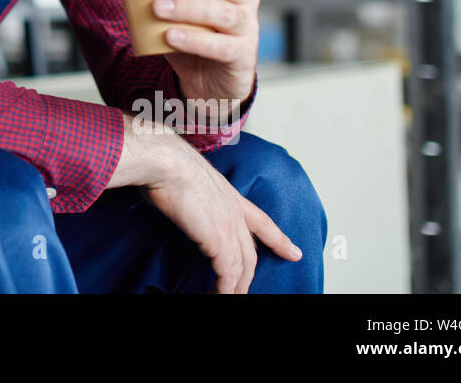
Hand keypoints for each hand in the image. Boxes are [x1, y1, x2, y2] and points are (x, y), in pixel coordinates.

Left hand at [93, 0, 258, 107]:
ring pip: (223, 13)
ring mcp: (245, 26)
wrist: (206, 80)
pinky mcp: (241, 54)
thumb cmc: (188, 30)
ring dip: (188, 9)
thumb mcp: (162, 5)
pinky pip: (221, 46)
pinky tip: (171, 37)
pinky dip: (194, 41)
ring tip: (158, 9)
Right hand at [127, 123, 300, 292]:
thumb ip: (188, 186)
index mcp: (229, 195)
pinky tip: (218, 296)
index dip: (278, 239)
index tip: (294, 252)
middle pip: (251, 253)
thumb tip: (171, 188)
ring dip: (235, 288)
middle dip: (250, 276)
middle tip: (245, 292)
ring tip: (227, 298)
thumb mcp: (186, 173)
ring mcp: (229, 227)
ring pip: (242, 268)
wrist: (166, 161)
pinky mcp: (218, 242)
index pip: (261, 222)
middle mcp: (234, 212)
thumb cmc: (167, 162)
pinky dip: (225, 290)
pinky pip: (228, 275)